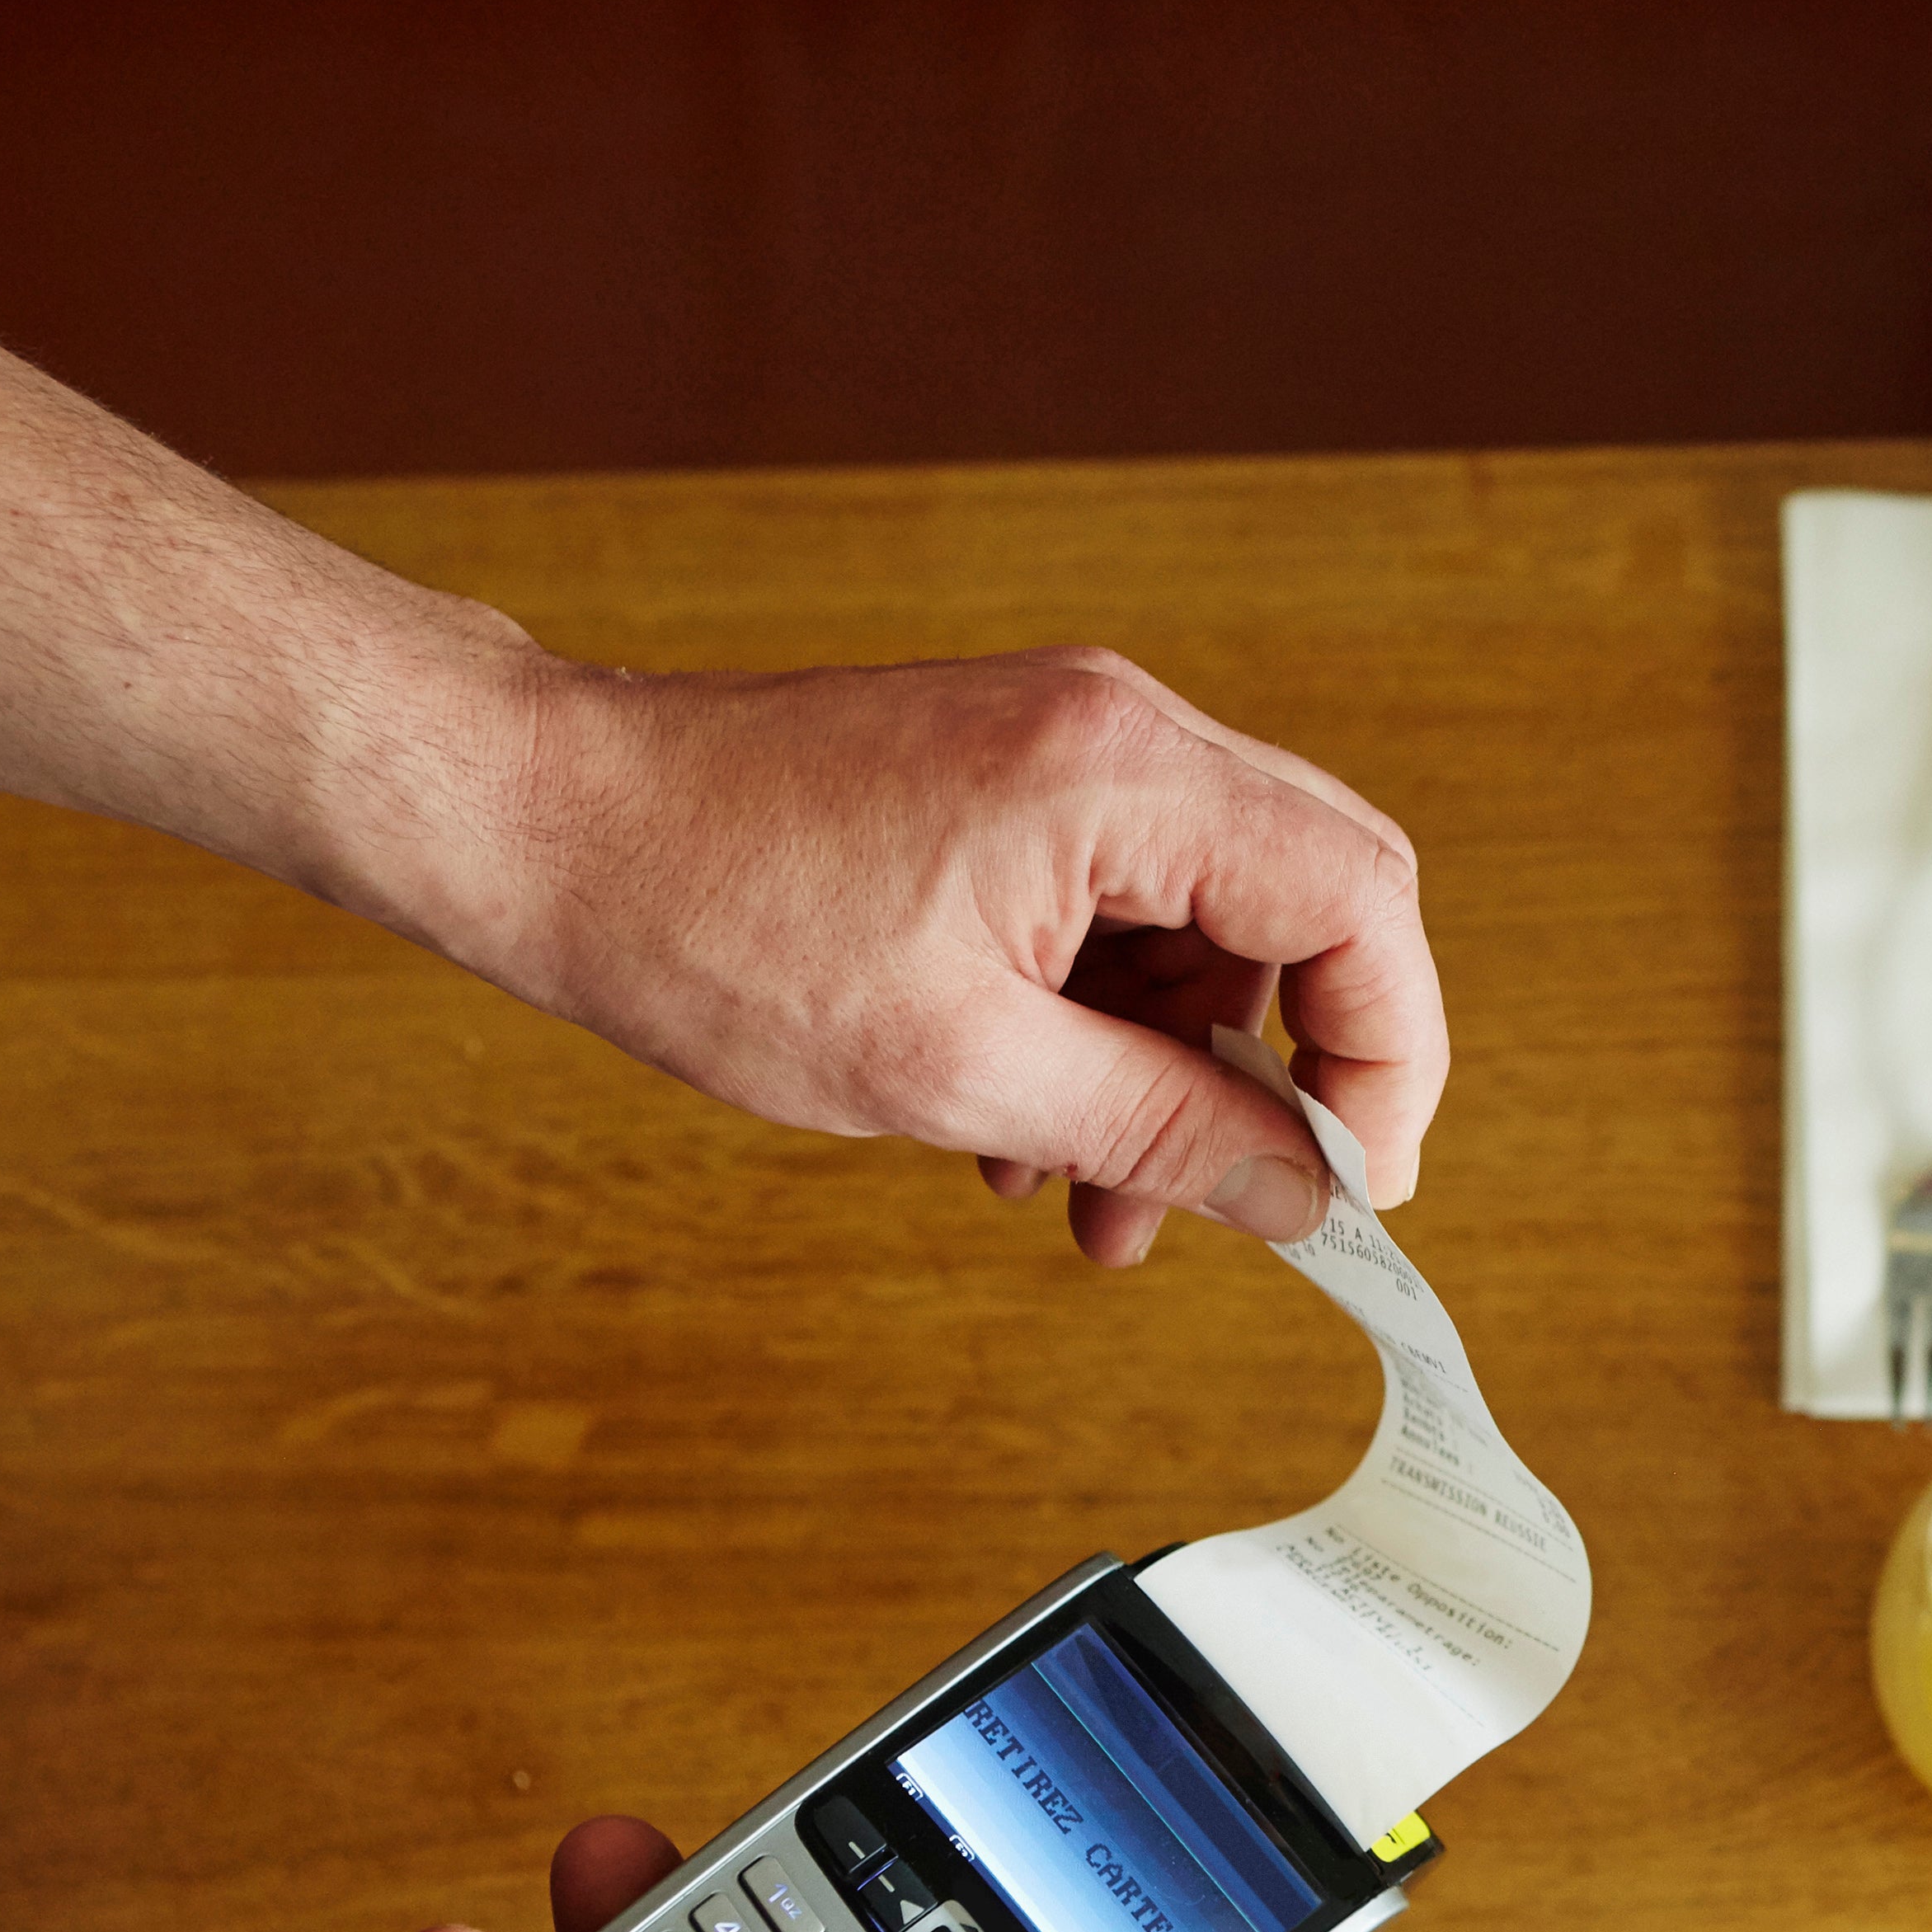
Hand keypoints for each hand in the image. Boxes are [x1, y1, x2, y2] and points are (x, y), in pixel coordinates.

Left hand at [472, 647, 1445, 1268]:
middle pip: (1313, 901)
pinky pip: (1125, 914)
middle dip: (1287, 1073)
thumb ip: (1157, 1131)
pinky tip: (1029, 1130)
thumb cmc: (711, 922)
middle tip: (1245, 1199)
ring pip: (1215, 927)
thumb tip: (1296, 1195)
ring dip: (1177, 1072)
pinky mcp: (1012, 784)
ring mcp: (1065, 750)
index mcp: (1124, 773)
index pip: (1361, 899)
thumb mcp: (958, 1073)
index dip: (1387, 1056)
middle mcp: (1118, 731)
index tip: (1349, 1183)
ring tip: (1091, 1199)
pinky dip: (1107, 1028)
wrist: (544, 825)